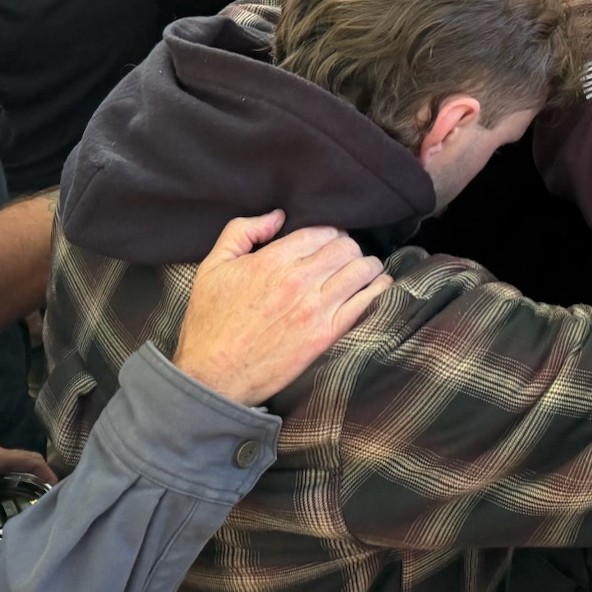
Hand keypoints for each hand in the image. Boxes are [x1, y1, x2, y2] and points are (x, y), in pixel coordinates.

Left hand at [0, 445, 54, 503]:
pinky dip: (9, 486)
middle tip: (49, 504)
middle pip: (24, 465)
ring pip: (11, 470)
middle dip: (38, 483)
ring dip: (24, 484)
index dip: (48, 474)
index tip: (59, 493)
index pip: (30, 459)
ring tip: (32, 507)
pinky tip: (6, 506)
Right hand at [173, 211, 390, 406]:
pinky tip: (380, 284)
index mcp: (272, 260)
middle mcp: (299, 281)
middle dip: (348, 246)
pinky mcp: (326, 335)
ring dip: (367, 264)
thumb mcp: (213, 266)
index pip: (320, 231)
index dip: (328, 232)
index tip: (328, 240)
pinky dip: (379, 289)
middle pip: (346, 247)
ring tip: (364, 267)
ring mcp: (315, 309)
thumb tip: (277, 216)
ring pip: (361, 270)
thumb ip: (242, 231)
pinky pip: (365, 304)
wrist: (213, 375)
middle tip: (344, 254)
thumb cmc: (210, 321)